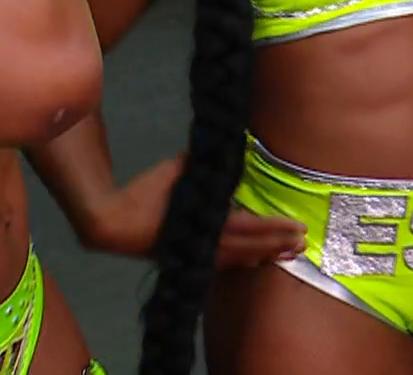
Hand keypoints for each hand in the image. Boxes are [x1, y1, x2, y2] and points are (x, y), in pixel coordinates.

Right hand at [82, 156, 305, 267]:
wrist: (109, 225)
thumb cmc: (141, 194)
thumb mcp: (176, 171)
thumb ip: (206, 164)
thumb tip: (235, 148)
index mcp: (203, 222)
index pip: (248, 227)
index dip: (274, 228)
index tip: (297, 227)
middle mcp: (203, 243)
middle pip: (249, 247)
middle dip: (277, 245)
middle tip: (304, 244)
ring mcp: (194, 254)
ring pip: (238, 259)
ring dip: (264, 256)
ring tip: (288, 256)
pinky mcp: (186, 258)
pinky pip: (222, 264)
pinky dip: (242, 262)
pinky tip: (255, 262)